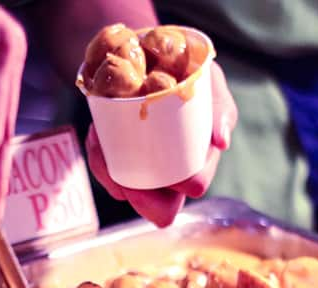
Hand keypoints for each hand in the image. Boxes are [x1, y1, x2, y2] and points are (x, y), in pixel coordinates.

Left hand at [86, 61, 237, 226]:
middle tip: (118, 171)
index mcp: (199, 161)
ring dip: (108, 170)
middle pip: (157, 209)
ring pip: (123, 190)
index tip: (156, 177)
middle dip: (134, 195)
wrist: (150, 49)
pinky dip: (99, 154)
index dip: (175, 193)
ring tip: (101, 139)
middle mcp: (172, 171)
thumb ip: (220, 108)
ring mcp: (144, 166)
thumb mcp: (208, 81)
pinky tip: (97, 135)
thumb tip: (220, 142)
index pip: (190, 192)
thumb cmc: (187, 70)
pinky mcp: (118, 156)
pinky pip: (105, 168)